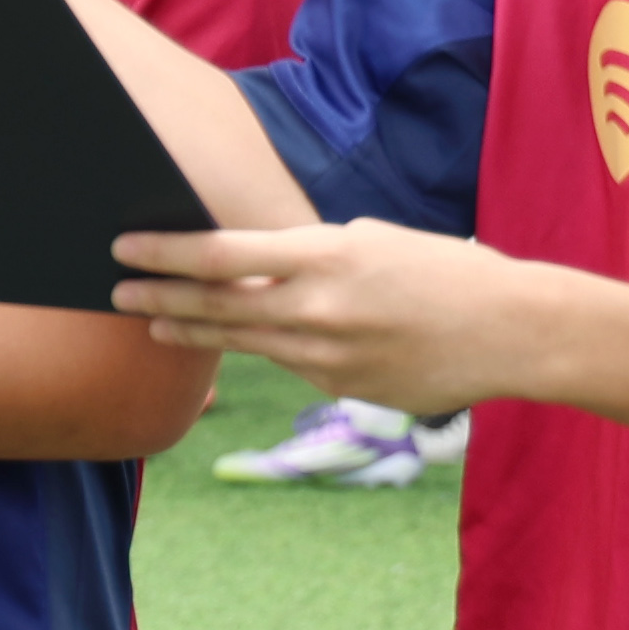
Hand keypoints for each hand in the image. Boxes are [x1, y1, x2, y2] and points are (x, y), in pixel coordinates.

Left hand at [110, 219, 518, 419]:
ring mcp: (326, 356)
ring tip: (155, 321)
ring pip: (243, 341)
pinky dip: (267, 348)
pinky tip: (247, 340)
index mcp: (325, 256)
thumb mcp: (373, 240)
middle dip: (159, 295)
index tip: (126, 246)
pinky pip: (291, 364)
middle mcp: (316, 309)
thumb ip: (311, 254)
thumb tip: (261, 265)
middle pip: (216, 305)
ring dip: (193, 330)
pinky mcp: (342, 388)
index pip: (220, 255)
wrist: (513, 331)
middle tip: (115, 288)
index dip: (165, 252)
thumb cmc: (447, 270)